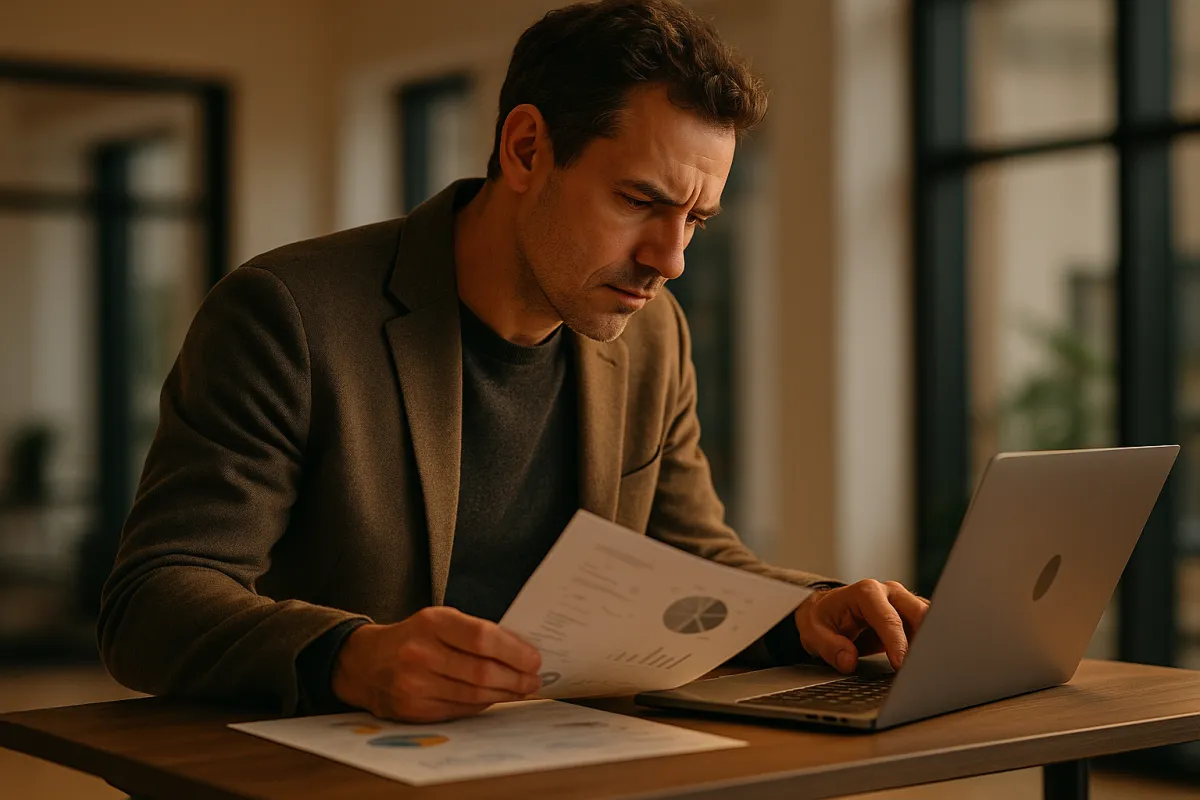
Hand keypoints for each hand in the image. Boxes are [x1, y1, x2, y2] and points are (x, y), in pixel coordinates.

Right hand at [331, 606, 542, 722]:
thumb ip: (475, 632)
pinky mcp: (413, 709)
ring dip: (505, 694)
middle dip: (516, 678)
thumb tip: (520, 651)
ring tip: (521, 690)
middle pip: (482, 672)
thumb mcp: (440, 620)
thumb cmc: (414, 637)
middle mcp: (420, 653)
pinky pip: (460, 709)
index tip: (534, 659)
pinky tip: (495, 697)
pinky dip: (483, 704)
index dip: (514, 651)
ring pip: (474, 695)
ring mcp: (414, 684)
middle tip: (533, 680)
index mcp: (431, 623)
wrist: (366, 663)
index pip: (482, 637)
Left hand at [795, 580, 929, 673]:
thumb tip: (849, 660)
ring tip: (925, 667)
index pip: (889, 619)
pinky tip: (924, 663)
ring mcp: (902, 603)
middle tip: (922, 667)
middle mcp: (889, 593)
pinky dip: (928, 645)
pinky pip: (927, 629)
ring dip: (929, 642)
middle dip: (924, 639)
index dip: (897, 644)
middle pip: (919, 613)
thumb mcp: (813, 633)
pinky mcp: (909, 616)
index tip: (901, 665)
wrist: (824, 611)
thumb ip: (830, 646)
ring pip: (929, 620)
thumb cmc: (820, 619)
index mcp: (866, 592)